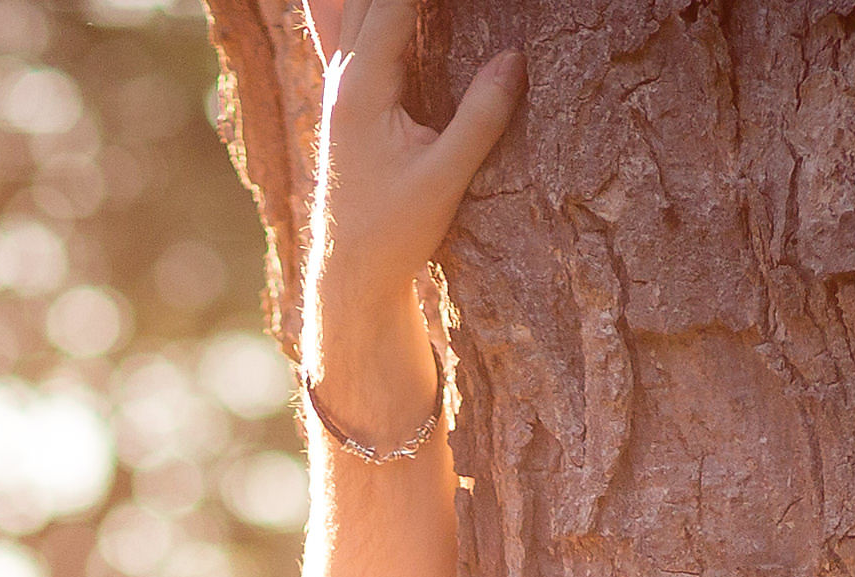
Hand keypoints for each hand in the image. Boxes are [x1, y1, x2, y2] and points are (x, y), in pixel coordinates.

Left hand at [302, 0, 521, 421]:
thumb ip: (482, 116)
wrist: (350, 272)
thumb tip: (514, 57)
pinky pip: (352, 34)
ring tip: (415, 1)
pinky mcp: (349, 101)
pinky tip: (365, 9)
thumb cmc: (393, 231)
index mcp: (361, 91)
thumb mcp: (446, 177)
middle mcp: (342, 81)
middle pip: (366, 1)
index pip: (394, 5)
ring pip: (353, 12)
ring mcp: (340, 89)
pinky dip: (370, 11)